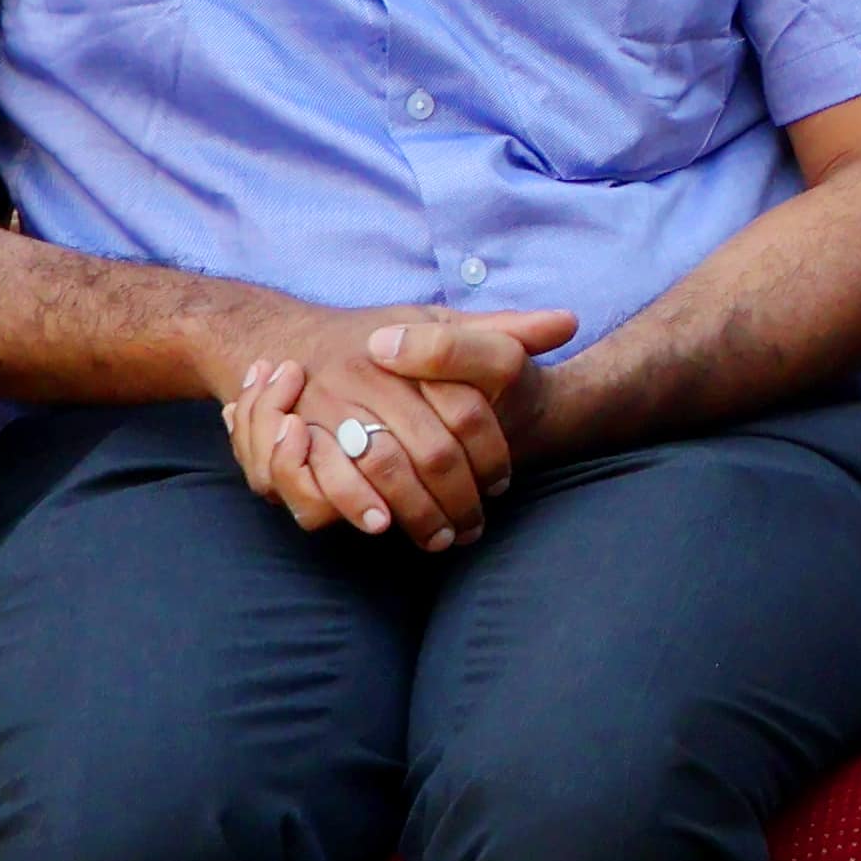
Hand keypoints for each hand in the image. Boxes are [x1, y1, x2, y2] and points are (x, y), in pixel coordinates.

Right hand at [212, 303, 576, 547]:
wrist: (295, 339)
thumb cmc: (385, 341)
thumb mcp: (440, 324)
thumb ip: (501, 330)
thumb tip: (568, 321)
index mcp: (411, 349)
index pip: (467, 409)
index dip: (491, 452)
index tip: (502, 484)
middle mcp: (367, 377)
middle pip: (430, 448)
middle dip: (458, 495)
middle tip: (475, 527)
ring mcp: (326, 407)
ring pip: (383, 469)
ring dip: (415, 511)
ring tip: (441, 538)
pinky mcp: (292, 437)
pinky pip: (322, 482)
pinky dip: (353, 505)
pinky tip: (383, 526)